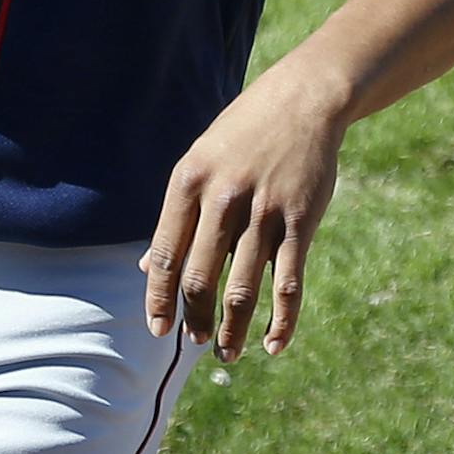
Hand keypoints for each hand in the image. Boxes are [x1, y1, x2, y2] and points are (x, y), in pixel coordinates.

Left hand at [141, 68, 347, 359]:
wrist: (304, 100)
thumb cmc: (245, 133)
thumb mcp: (200, 162)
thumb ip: (178, 215)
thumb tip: (149, 268)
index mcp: (190, 182)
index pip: (166, 255)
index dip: (160, 299)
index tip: (158, 329)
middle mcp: (224, 198)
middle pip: (201, 277)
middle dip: (194, 318)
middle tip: (194, 340)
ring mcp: (265, 211)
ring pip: (243, 287)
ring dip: (232, 329)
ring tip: (227, 352)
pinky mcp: (300, 220)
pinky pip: (288, 282)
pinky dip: (282, 320)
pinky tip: (274, 343)